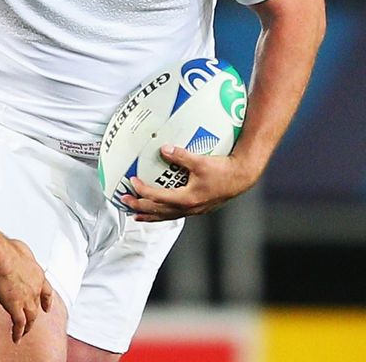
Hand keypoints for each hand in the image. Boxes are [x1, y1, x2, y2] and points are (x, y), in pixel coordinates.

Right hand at [0, 238, 54, 343]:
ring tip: (24, 333)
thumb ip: (23, 256)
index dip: (46, 301)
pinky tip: (16, 338)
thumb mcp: (22, 250)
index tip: (46, 307)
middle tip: (32, 322)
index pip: (47, 291)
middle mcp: (35, 289)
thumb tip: (19, 254)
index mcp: (38, 275)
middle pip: (37, 307)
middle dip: (35, 316)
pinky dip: (18, 332)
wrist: (0, 255)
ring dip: (27, 327)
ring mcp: (27, 299)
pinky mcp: (15, 306)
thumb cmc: (8, 249)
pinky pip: (18, 324)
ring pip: (30, 318)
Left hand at [121, 146, 259, 221]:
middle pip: (158, 211)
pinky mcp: (198, 208)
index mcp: (187, 199)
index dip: (142, 191)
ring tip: (136, 216)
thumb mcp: (200, 161)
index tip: (132, 182)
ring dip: (150, 215)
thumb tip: (163, 149)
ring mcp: (194, 210)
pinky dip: (163, 214)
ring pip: (166, 216)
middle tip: (124, 200)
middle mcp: (189, 208)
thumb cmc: (223, 170)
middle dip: (139, 207)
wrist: (241, 177)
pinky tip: (160, 212)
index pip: (158, 197)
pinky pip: (175, 214)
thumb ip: (180, 155)